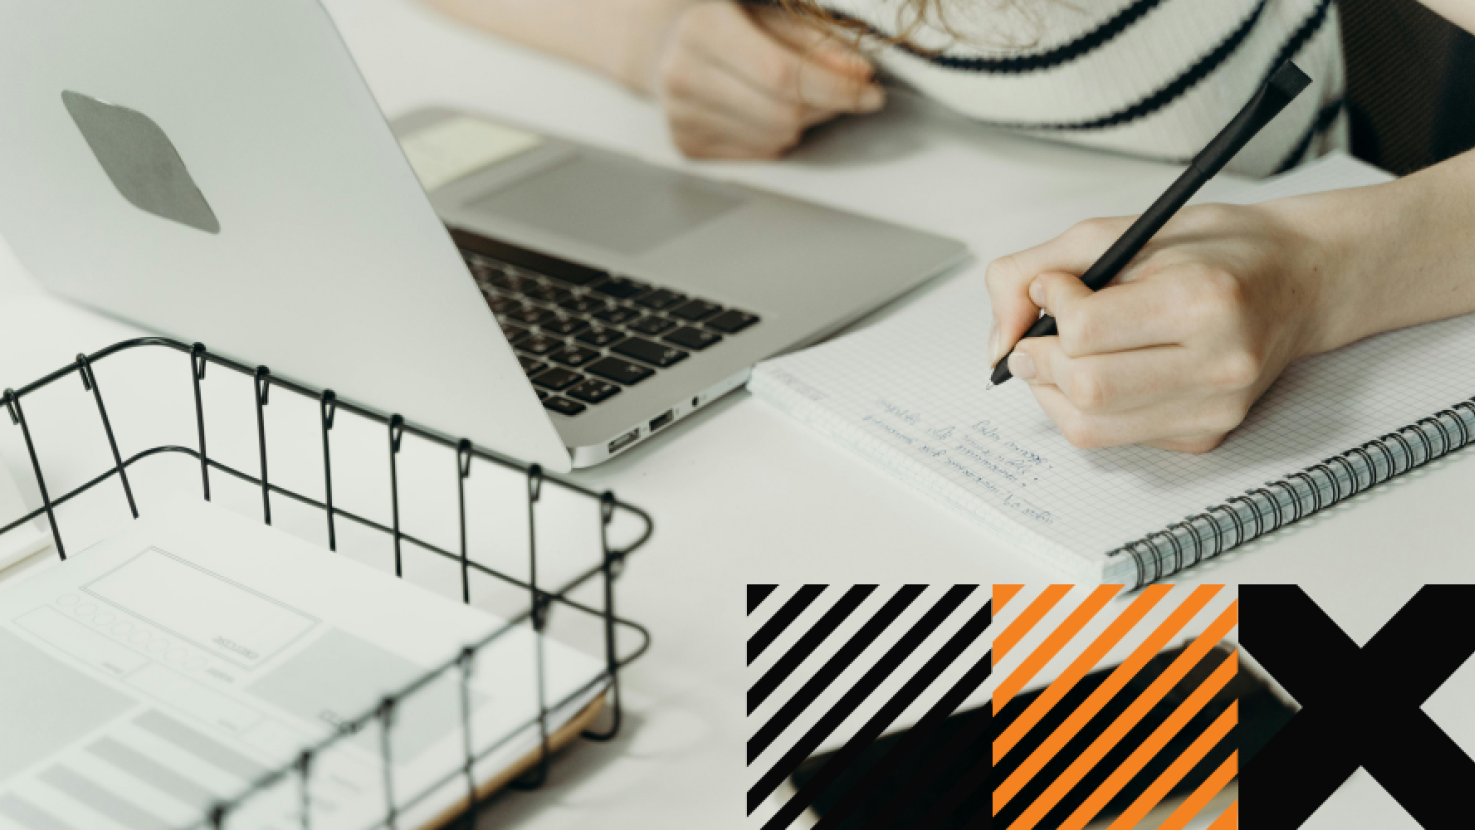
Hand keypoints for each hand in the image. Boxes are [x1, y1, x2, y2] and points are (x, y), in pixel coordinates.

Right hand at [646, 2, 884, 158]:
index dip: (835, 87)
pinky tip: (764, 110)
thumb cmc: (724, 24)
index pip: (782, 74)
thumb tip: (859, 73)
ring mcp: (681, 117)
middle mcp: (682, 75)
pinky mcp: (687, 147)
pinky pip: (760, 154)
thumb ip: (816, 41)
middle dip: (825, 107)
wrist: (665, 45)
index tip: (869, 92)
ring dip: (803, 122)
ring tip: (794, 96)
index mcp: (702, 29)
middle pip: (781, 114)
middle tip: (843, 94)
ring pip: (775, 139)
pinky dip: (777, 136)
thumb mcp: (769, 15)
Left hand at [985, 203, 1336, 452]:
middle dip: (1039, 359)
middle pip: (1084, 388)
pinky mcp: (1205, 437)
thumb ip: (1040, 267)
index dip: (1050, 308)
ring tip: (1055, 357)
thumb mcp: (1125, 230)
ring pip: (1090, 427)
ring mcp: (1214, 409)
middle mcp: (1218, 364)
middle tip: (1034, 335)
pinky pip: (1114, 438)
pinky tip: (1099, 374)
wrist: (1298, 281)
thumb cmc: (1217, 251)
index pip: (1086, 330)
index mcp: (1204, 300)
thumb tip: (1000, 332)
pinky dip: (1085, 410)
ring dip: (1051, 391)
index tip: (1053, 289)